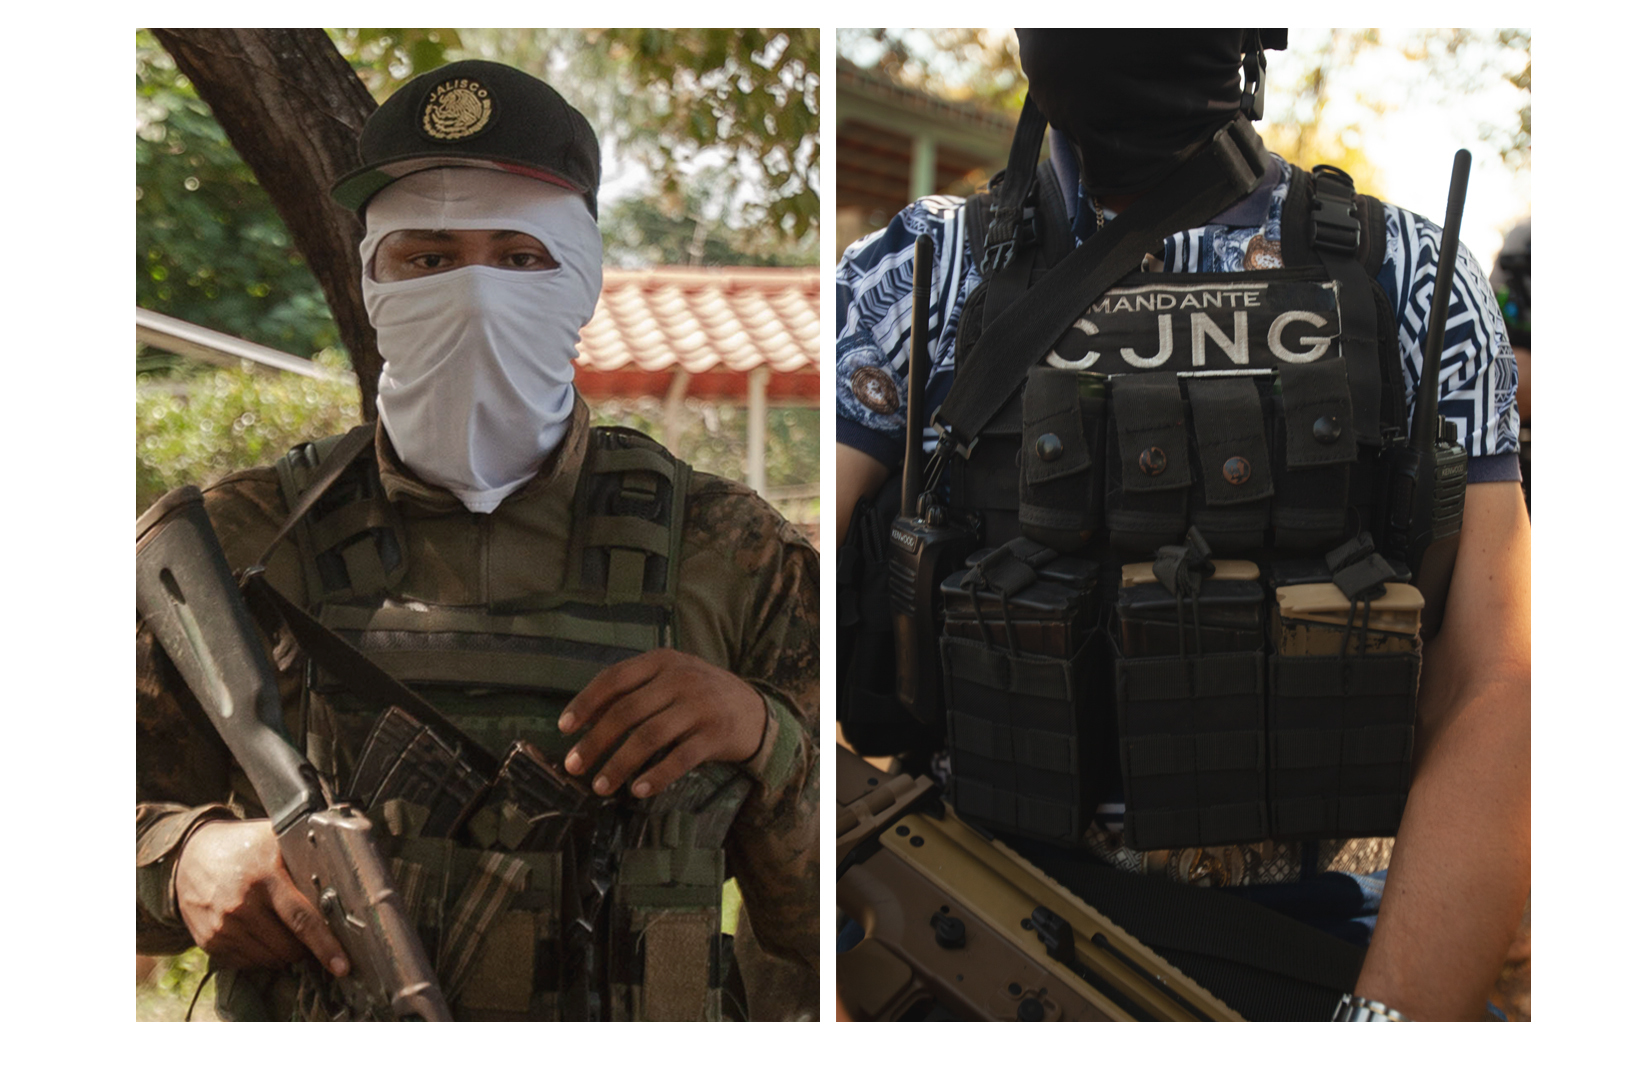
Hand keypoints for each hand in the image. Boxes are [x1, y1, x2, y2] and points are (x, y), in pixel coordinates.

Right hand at [175, 818, 348, 976]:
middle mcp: (242, 904)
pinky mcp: (210, 941)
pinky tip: (259, 932)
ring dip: (284, 952)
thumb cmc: (245, 846)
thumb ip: (306, 855)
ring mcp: (223, 925)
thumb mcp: (275, 839)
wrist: (191, 855)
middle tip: (309, 934)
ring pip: (270, 959)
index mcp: (265, 875)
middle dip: (306, 947)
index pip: (302, 919)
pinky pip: (247, 963)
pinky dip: (260, 955)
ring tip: (282, 929)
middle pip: (288, 946)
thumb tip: (347, 875)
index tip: (342, 965)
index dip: (325, 945)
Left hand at [558, 649, 765, 797]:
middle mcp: (681, 678)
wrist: (756, 711)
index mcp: (663, 661)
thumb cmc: (700, 696)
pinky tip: (638, 790)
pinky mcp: (716, 734)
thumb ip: (635, 691)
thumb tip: (586, 720)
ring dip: (619, 764)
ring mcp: (700, 706)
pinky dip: (656, 776)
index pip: (614, 678)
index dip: (585, 703)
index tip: (564, 728)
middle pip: (627, 711)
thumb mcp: (670, 679)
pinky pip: (680, 758)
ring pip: (649, 737)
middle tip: (574, 766)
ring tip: (600, 786)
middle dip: (595, 741)